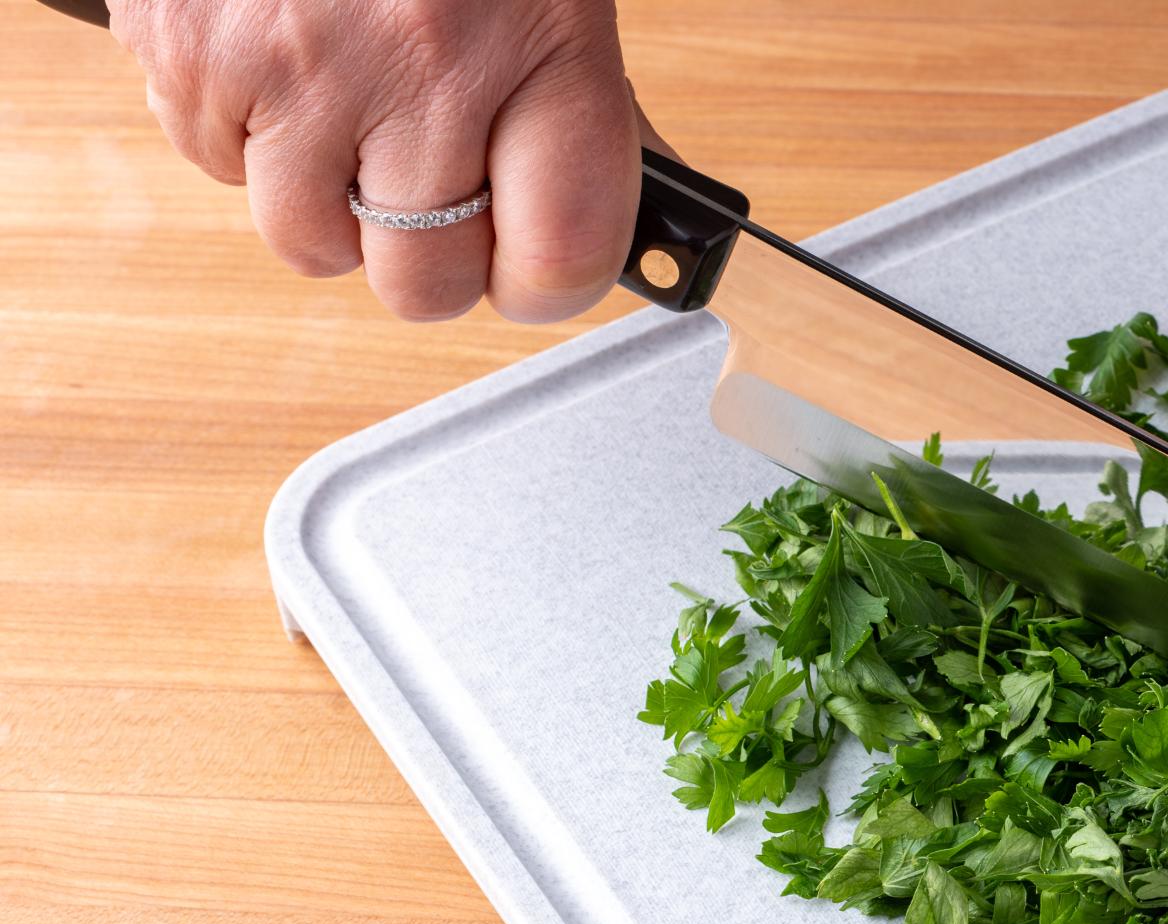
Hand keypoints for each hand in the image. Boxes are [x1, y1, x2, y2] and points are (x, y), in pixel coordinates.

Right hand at [111, 0, 661, 321]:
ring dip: (328, 204)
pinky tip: (279, 61)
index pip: (563, 251)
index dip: (547, 286)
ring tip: (345, 110)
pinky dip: (245, 138)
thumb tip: (618, 235)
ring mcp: (299, 65)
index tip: (532, 272)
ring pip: (312, 244)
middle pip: (427, 281)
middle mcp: (424, 62)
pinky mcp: (193, 52)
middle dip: (428, 259)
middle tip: (429, 192)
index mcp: (542, 36)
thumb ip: (574, 109)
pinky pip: (218, 172)